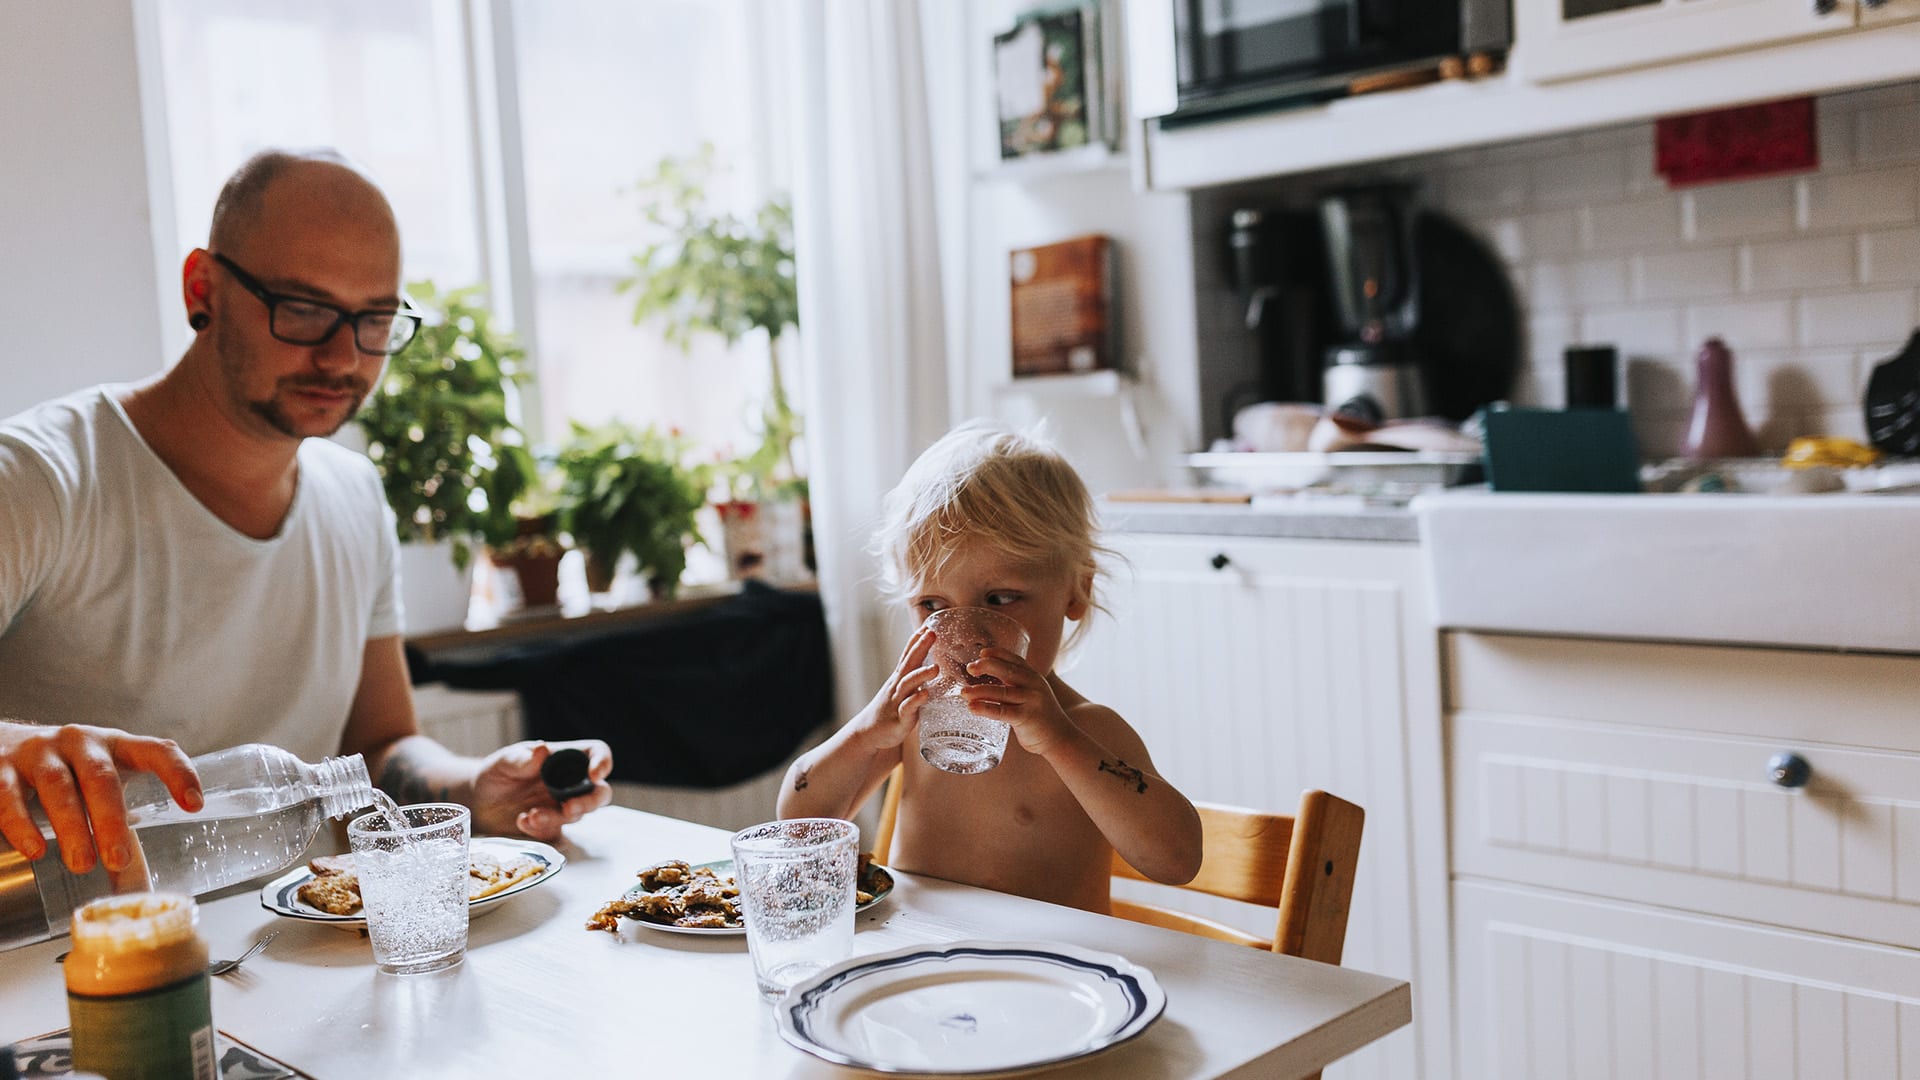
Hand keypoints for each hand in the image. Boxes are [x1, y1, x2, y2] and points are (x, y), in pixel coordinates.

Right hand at [0, 722, 199, 874]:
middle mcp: (81, 742)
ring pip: (58, 786)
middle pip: (101, 777)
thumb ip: (119, 830)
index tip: (194, 805)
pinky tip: (34, 849)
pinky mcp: (2, 766)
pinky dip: (21, 823)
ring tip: (81, 863)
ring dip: (71, 826)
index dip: (178, 773)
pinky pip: (10, 795)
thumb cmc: (67, 773)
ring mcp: (41, 751)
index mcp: (116, 746)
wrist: (3, 746)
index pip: (156, 751)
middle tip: (118, 860)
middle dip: (111, 820)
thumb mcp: (99, 790)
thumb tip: (134, 892)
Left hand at [469, 739, 612, 840]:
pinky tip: (522, 822)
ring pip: (577, 815)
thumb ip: (522, 758)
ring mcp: (562, 807)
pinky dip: (542, 831)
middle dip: (590, 802)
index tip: (594, 774)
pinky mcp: (552, 828)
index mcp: (565, 758)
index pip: (596, 753)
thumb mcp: (504, 761)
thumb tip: (542, 748)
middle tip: (569, 809)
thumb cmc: (497, 773)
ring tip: (531, 815)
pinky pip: (557, 834)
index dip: (602, 762)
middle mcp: (570, 783)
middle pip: (600, 792)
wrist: (479, 801)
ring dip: (557, 818)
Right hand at [854, 625, 938, 750]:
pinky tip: (925, 694)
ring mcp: (897, 702)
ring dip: (921, 674)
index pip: (907, 656)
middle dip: (920, 648)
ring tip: (935, 668)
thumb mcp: (902, 692)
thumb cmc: (890, 711)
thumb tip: (934, 670)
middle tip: (932, 634)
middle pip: (908, 664)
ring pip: (908, 685)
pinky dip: (916, 700)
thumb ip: (915, 681)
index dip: (916, 641)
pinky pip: (907, 708)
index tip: (927, 626)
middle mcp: (897, 687)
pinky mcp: (899, 719)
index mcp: (899, 680)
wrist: (869, 734)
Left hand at [961, 648, 1076, 757]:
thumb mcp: (1033, 693)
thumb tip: (990, 679)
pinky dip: (985, 709)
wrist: (1060, 737)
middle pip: (1007, 670)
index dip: (997, 654)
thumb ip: (1017, 685)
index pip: (1014, 659)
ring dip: (979, 691)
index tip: (982, 653)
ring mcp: (1031, 701)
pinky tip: (972, 708)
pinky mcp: (1026, 718)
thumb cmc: (1041, 715)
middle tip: (970, 668)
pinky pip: (1002, 712)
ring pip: (1001, 692)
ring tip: (963, 692)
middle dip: (986, 666)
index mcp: (1034, 676)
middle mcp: (1034, 685)